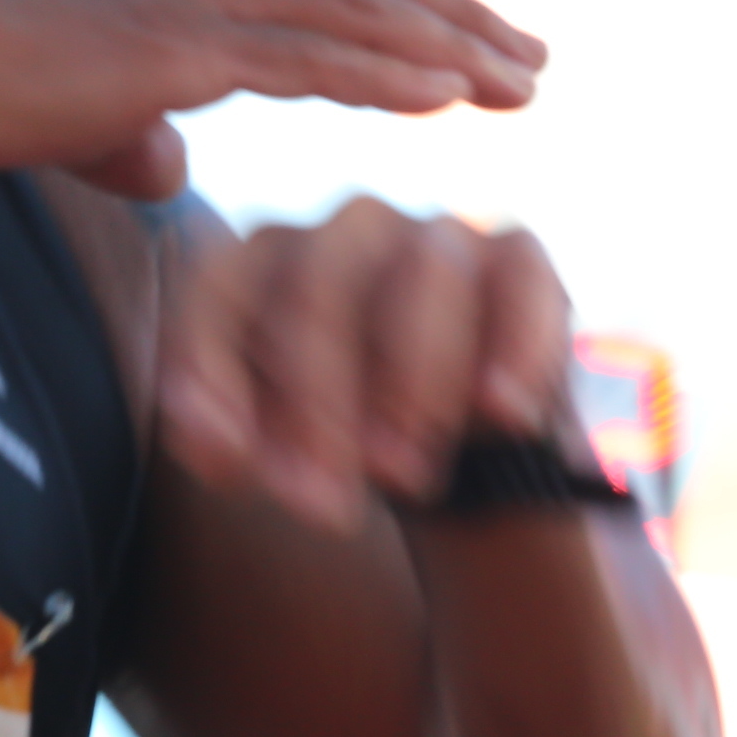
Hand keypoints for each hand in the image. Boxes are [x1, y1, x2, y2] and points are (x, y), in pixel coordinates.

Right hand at [0, 0, 543, 199]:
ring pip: (353, 11)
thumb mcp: (66, 100)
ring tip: (521, 86)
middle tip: (532, 60)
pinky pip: (310, 57)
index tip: (470, 38)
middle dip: (456, 16)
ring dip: (450, 48)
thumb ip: (134, 123)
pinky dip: (389, 75)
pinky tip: (449, 100)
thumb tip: (175, 166)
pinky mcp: (172, 43)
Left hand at [157, 201, 575, 532]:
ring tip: (403, 478)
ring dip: (412, 384)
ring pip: (423, 278)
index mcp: (261, 258)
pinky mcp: (518, 256)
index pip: (218, 293)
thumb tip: (222, 455)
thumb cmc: (336, 432)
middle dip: (318, 409)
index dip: (215, 378)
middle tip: (323, 507)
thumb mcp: (270, 443)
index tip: (233, 471)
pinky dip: (515, 350)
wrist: (451, 447)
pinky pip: (520, 284)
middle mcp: (344, 229)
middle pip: (318, 292)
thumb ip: (230, 442)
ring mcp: (434, 232)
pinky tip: (501, 416)